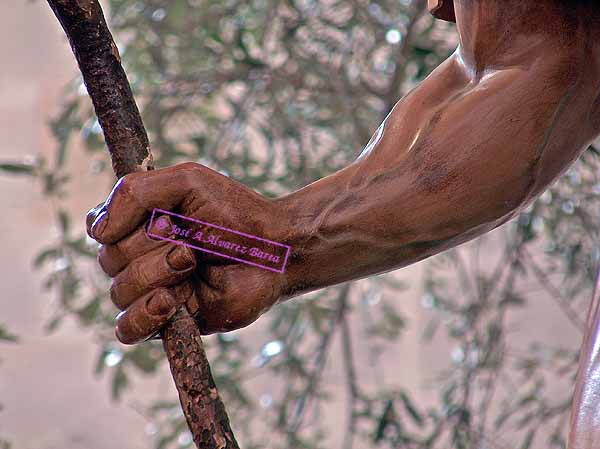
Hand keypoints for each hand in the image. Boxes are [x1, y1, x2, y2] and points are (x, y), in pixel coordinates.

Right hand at [86, 162, 289, 343]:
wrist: (273, 250)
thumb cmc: (234, 213)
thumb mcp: (186, 182)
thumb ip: (134, 193)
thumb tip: (97, 232)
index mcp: (138, 223)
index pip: (100, 228)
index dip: (124, 223)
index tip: (164, 216)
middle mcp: (139, 257)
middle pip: (110, 260)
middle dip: (151, 247)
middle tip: (190, 240)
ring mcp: (152, 290)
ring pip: (120, 292)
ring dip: (158, 273)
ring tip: (193, 263)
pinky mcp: (167, 320)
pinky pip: (127, 330)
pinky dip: (144, 315)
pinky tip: (172, 301)